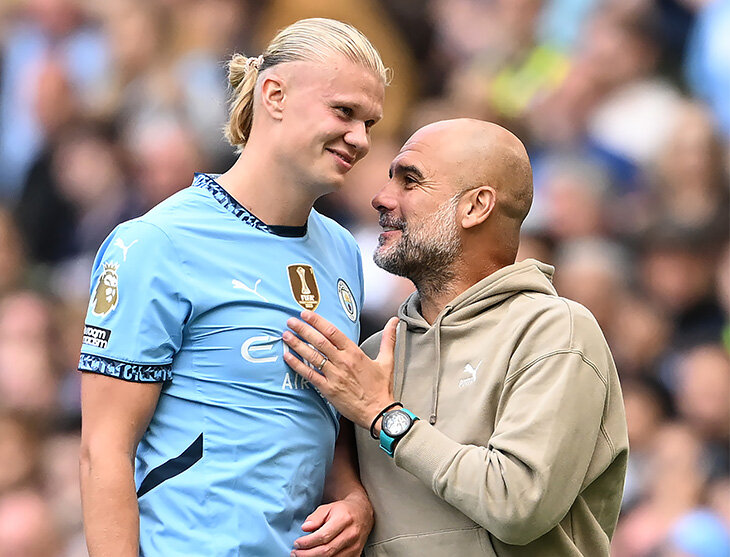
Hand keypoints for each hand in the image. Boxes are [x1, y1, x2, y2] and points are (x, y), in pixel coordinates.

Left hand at [282, 311, 398, 429]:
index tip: (306, 314)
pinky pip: (310, 374)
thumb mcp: (387, 360)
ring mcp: (334, 376)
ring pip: (312, 356)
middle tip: (290, 321)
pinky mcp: (328, 389)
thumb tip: (394, 321)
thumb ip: (388, 338)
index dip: (318, 321)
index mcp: (355, 353)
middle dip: (303, 329)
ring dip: (297, 344)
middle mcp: (343, 362)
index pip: (333, 332)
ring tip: (286, 336)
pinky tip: (288, 357)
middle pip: (319, 341)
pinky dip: (298, 365)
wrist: (379, 412)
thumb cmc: (381, 388)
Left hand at [291, 495, 373, 556]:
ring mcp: (355, 546)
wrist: (362, 513)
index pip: (323, 536)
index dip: (308, 542)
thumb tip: (305, 528)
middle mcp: (351, 534)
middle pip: (327, 550)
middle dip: (308, 554)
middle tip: (296, 553)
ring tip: (302, 556)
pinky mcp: (356, 554)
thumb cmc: (343, 510)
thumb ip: (315, 517)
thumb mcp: (328, 508)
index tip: (297, 543)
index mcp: (344, 519)